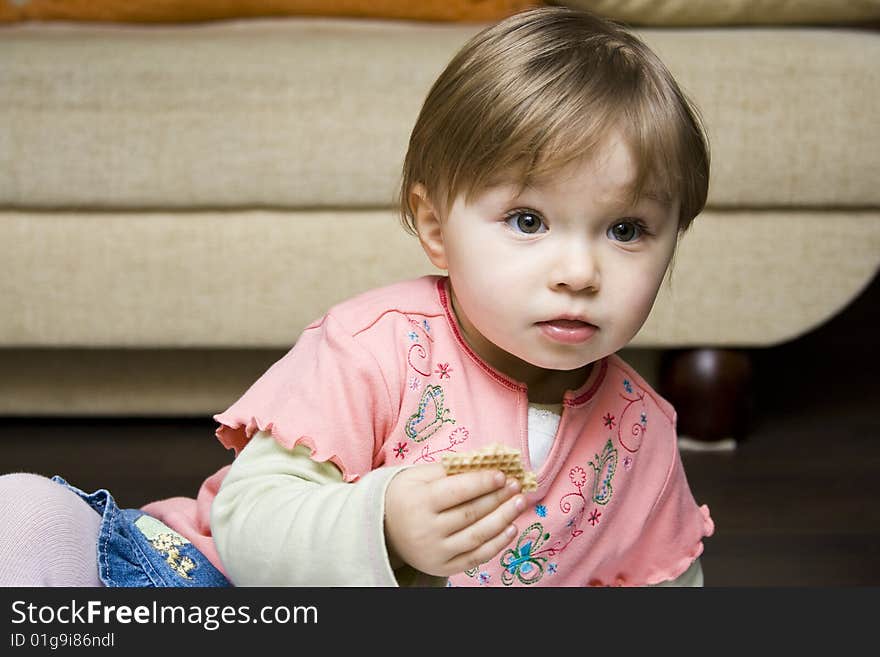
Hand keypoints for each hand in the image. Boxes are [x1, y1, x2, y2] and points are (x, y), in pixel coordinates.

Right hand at [384, 463, 524, 576]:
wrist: (382, 530)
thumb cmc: (404, 496)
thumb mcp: (417, 476)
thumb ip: (448, 469)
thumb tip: (484, 463)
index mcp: (418, 502)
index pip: (456, 491)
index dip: (482, 482)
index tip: (502, 474)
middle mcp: (425, 530)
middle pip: (470, 513)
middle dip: (498, 497)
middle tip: (516, 485)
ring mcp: (434, 552)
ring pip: (477, 536)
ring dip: (503, 519)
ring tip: (519, 503)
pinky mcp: (442, 567)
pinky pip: (475, 557)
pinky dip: (497, 544)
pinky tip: (511, 528)